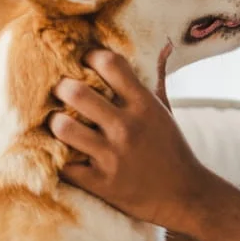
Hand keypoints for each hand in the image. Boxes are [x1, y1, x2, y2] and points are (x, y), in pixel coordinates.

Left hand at [49, 45, 214, 231]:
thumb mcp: (165, 111)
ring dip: (55, 124)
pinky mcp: (100, 183)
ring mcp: (112, 156)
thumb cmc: (171, 149)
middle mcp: (127, 127)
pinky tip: (59, 154)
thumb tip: (166, 44)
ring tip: (58, 123)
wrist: (184, 196)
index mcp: (143, 105)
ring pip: (63, 128)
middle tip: (60, 91)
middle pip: (77, 92)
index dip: (90, 56)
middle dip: (62, 87)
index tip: (82, 61)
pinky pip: (63, 165)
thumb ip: (157, 78)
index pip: (110, 63)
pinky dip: (57, 159)